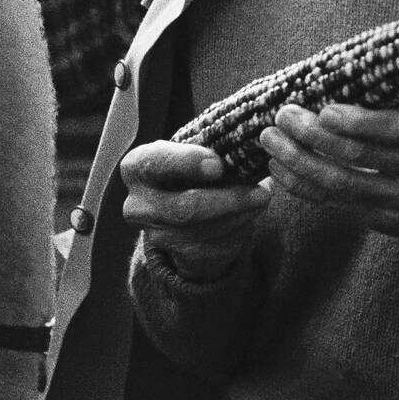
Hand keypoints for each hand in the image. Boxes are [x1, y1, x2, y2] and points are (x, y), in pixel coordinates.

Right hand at [120, 141, 269, 280]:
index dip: (187, 163)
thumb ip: (211, 148)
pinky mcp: (175, 253)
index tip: (219, 165)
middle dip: (229, 200)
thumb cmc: (191, 168)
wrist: (182, 208)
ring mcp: (154, 233)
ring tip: (262, 197)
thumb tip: (249, 146)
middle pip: (184, 208)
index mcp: (137, 166)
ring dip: (241, 214)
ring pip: (203, 230)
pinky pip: (212, 244)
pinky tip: (251, 213)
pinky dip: (238, 227)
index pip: (155, 163)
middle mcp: (137, 203)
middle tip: (262, 190)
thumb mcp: (193, 152)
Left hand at [259, 99, 398, 239]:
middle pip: (363, 160)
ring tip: (272, 142)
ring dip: (301, 164)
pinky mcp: (392, 223)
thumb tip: (333, 77)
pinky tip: (282, 169)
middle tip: (282, 118)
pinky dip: (306, 187)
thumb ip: (394, 103)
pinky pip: (340, 206)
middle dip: (314, 138)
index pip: (397, 130)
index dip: (357, 122)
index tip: (322, 110)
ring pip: (345, 187)